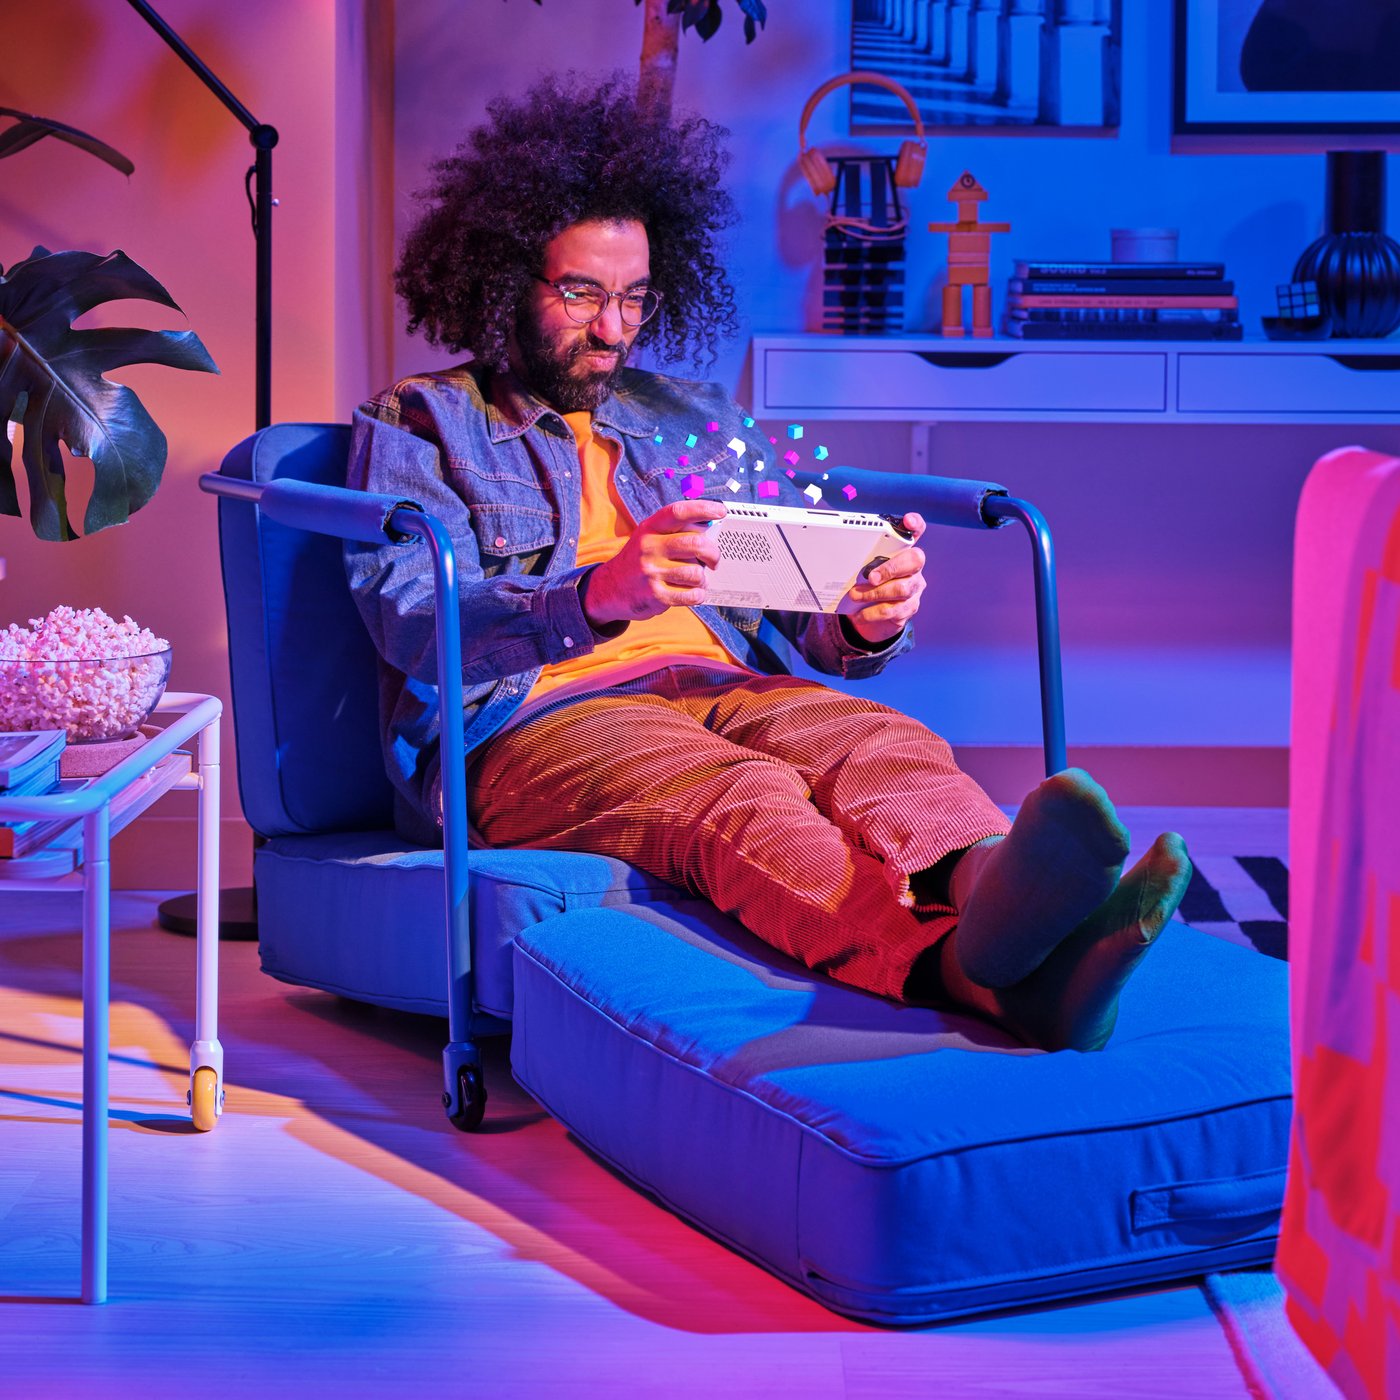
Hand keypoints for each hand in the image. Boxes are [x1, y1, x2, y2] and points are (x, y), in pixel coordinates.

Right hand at [582, 498, 726, 625]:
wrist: (609, 588)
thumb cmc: (638, 561)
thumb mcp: (648, 538)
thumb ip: (674, 532)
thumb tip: (709, 529)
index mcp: (650, 529)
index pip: (678, 512)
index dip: (703, 508)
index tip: (719, 511)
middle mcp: (649, 548)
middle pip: (695, 543)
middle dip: (713, 553)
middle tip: (714, 560)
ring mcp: (652, 572)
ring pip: (696, 572)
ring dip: (703, 578)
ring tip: (698, 580)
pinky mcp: (656, 596)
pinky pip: (691, 595)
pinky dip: (698, 594)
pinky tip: (693, 592)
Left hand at [842, 513, 926, 645]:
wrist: (873, 618)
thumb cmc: (868, 586)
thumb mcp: (863, 570)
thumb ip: (861, 561)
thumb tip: (841, 558)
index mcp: (902, 551)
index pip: (916, 531)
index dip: (915, 524)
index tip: (907, 521)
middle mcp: (913, 568)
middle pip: (915, 560)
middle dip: (890, 568)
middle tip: (870, 577)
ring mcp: (914, 588)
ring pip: (902, 588)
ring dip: (874, 593)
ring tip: (855, 595)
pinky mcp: (909, 608)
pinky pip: (892, 610)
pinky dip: (871, 612)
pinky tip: (859, 613)